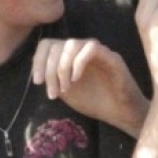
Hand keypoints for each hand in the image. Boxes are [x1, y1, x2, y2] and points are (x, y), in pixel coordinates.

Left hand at [31, 38, 146, 133]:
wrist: (120, 114)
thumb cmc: (95, 102)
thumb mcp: (66, 91)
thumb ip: (53, 78)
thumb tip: (37, 72)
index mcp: (70, 56)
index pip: (48, 45)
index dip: (38, 60)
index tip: (38, 82)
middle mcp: (82, 50)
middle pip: (57, 44)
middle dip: (49, 70)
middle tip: (53, 92)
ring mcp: (97, 52)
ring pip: (72, 43)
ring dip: (63, 67)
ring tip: (65, 88)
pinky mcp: (111, 57)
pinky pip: (91, 48)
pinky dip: (79, 62)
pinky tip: (76, 79)